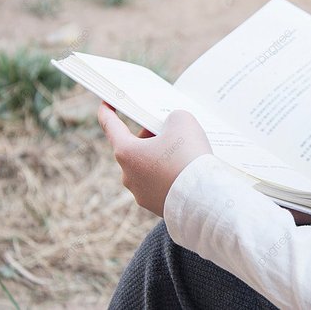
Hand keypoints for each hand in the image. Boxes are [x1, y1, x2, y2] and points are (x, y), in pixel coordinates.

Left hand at [97, 102, 211, 216]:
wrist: (204, 197)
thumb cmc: (189, 156)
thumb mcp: (182, 121)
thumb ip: (172, 117)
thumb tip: (172, 128)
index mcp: (126, 152)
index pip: (111, 126)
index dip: (108, 112)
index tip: (107, 103)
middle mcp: (128, 175)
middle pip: (134, 148)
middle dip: (150, 136)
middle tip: (170, 129)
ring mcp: (142, 194)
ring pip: (149, 167)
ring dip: (161, 157)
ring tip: (185, 152)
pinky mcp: (157, 206)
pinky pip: (161, 184)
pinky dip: (171, 175)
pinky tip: (188, 171)